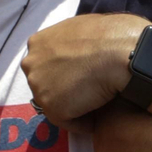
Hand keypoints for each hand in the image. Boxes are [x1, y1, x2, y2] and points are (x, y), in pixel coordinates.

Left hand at [22, 13, 147, 129]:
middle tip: (88, 91)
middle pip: (46, 84)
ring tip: (96, 105)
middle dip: (64, 89)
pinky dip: (84, 122)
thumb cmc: (109, 35)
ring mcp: (39, 87)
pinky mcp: (52, 108)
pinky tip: (100, 116)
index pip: (45, 64)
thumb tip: (78, 50)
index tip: (81, 75)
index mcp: (37, 42)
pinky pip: (69, 121)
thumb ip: (68, 42)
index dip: (64, 72)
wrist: (120, 52)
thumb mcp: (80, 29)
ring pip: (56, 103)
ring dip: (74, 106)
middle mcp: (31, 64)